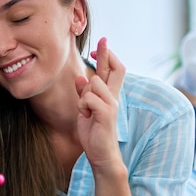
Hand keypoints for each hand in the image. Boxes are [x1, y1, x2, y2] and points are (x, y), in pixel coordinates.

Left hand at [75, 37, 125, 174]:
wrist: (101, 155)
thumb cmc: (94, 134)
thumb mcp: (85, 111)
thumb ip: (84, 95)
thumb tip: (80, 78)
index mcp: (109, 96)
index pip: (114, 70)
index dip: (107, 56)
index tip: (100, 44)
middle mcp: (113, 98)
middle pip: (115, 69)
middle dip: (106, 53)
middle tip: (103, 40)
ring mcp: (111, 105)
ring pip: (93, 83)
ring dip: (84, 95)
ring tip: (85, 110)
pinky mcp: (106, 114)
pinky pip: (88, 99)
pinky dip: (83, 106)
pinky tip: (86, 115)